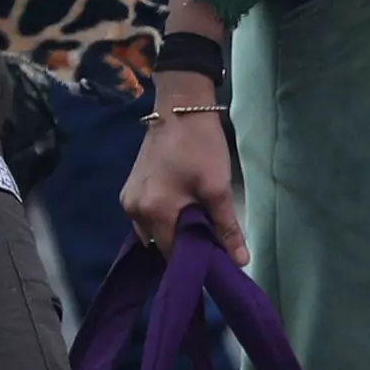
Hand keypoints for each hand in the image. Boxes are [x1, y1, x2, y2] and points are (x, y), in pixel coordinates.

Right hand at [118, 79, 244, 264]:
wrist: (180, 108)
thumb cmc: (200, 145)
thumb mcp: (217, 188)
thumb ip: (226, 228)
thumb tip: (240, 261)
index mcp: (154, 212)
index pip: (172, 254)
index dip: (194, 260)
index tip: (213, 261)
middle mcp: (134, 211)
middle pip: (159, 245)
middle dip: (182, 247)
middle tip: (208, 242)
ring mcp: (128, 199)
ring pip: (151, 232)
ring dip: (171, 233)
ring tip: (195, 228)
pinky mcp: (129, 189)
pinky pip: (145, 218)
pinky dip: (161, 220)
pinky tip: (180, 213)